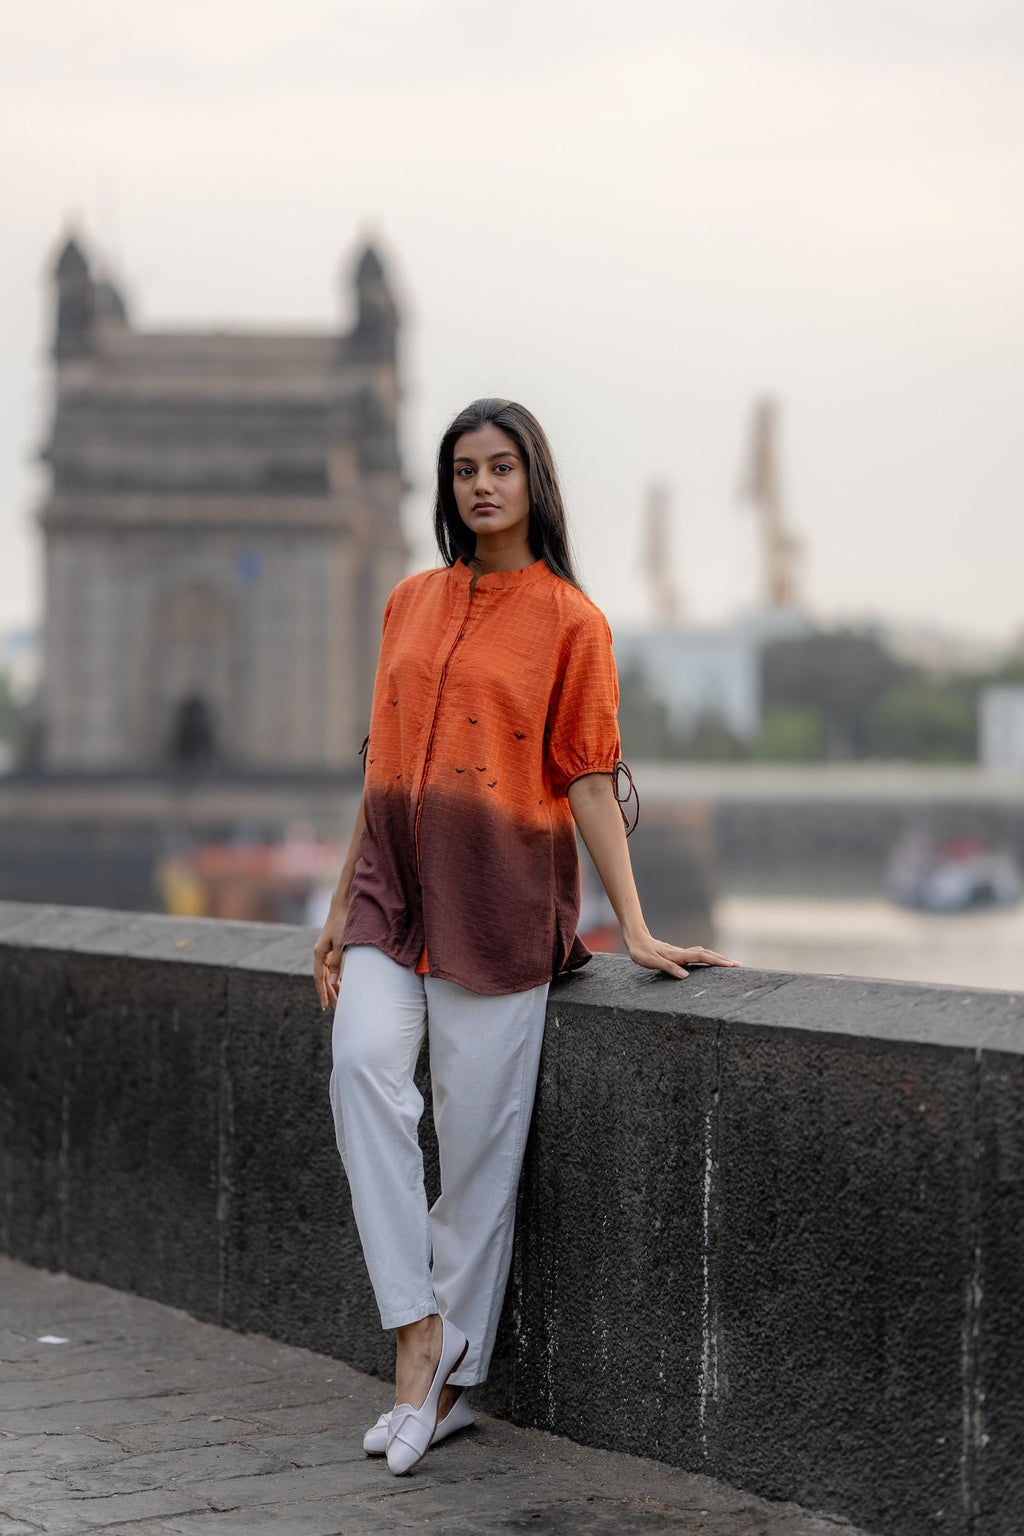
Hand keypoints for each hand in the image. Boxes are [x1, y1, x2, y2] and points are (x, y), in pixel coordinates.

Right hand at [313, 905, 347, 1010]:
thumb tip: (334, 980)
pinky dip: (336, 977)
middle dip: (329, 994)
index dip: (323, 993)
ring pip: (327, 974)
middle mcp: (319, 954)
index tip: (326, 1007)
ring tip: (340, 1001)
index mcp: (319, 954)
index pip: (319, 979)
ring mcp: (324, 952)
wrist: (342, 907)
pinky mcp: (330, 949)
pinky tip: (341, 985)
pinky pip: (331, 968)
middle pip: (323, 979)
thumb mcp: (341, 943)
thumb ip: (337, 962)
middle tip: (336, 1009)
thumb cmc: (342, 923)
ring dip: (333, 987)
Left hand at [626, 935, 740, 979]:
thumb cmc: (642, 952)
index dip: (716, 961)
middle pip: (707, 954)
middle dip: (722, 959)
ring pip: (703, 953)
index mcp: (678, 955)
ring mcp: (681, 952)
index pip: (702, 957)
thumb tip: (686, 976)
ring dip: (717, 957)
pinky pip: (697, 954)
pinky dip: (708, 957)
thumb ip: (669, 968)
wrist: (636, 939)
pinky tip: (710, 960)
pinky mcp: (678, 953)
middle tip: (738, 965)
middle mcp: (682, 952)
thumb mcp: (651, 962)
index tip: (730, 965)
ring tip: (729, 963)